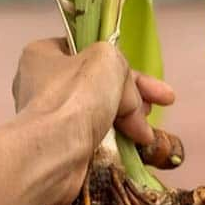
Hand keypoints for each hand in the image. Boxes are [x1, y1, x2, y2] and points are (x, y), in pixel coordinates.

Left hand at [12, 38, 173, 146]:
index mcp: (43, 55)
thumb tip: (124, 96)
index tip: (144, 76)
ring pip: (100, 110)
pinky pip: (95, 135)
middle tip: (164, 102)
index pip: (86, 51)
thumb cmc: (75, 97)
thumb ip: (121, 64)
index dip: (119, 62)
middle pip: (98, 82)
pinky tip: (139, 144)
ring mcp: (49, 117)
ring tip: (147, 133)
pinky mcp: (60, 145)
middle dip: (134, 93)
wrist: (54, 153)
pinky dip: (118, 138)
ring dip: (130, 117)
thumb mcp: (107, 58)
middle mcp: (41, 84)